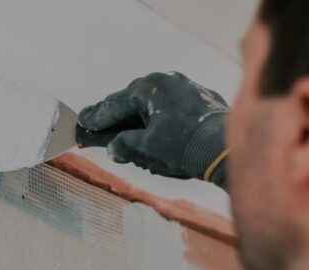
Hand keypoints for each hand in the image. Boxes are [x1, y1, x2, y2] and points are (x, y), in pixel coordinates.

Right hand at [76, 72, 229, 188]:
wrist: (226, 148)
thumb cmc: (184, 147)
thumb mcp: (146, 149)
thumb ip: (124, 145)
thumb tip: (114, 147)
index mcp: (149, 89)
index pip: (115, 105)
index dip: (96, 117)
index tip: (82, 121)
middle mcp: (167, 81)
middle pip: (132, 98)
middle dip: (115, 113)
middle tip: (99, 122)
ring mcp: (187, 87)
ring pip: (153, 100)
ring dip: (138, 113)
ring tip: (127, 125)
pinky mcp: (202, 98)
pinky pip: (172, 104)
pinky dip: (159, 115)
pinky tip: (157, 126)